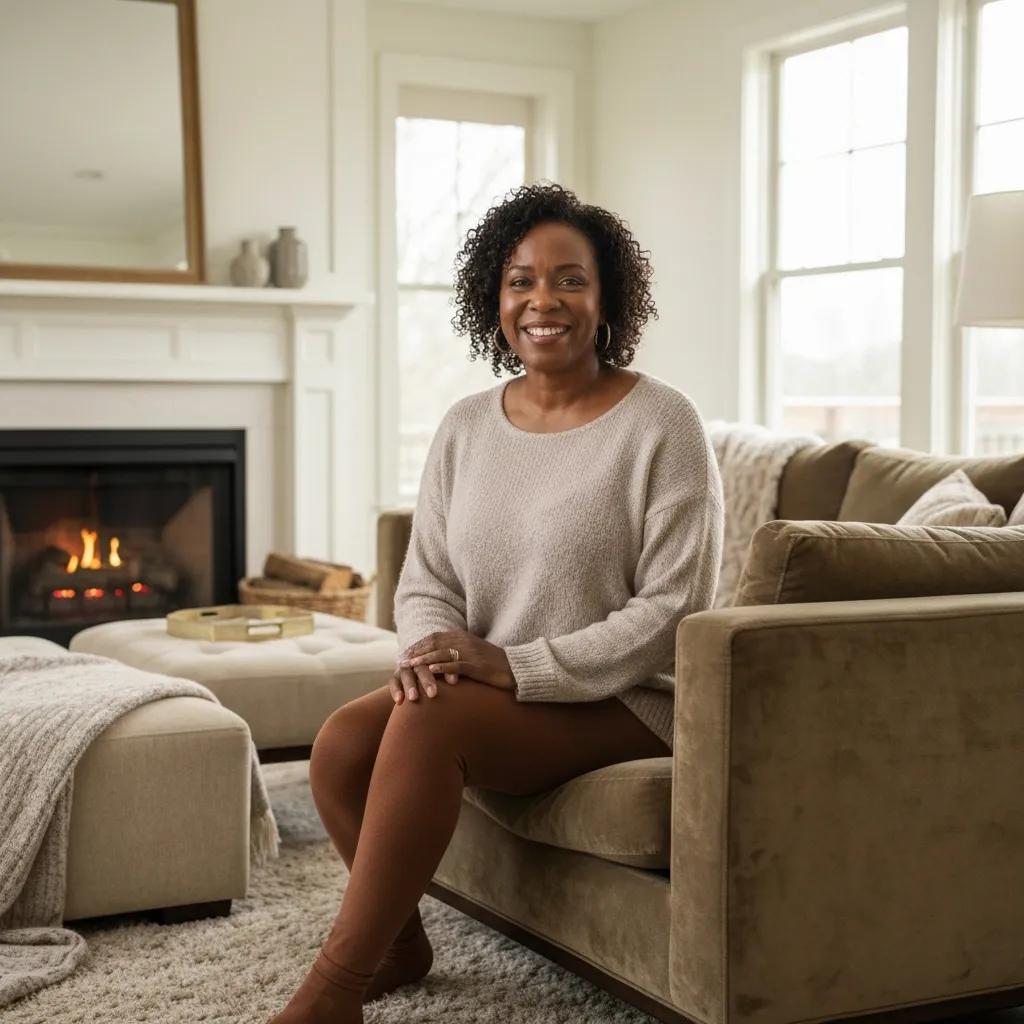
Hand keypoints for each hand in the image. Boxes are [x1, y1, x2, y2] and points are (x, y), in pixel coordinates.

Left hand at [388, 630, 513, 704]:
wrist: (517, 669)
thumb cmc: (493, 664)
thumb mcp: (473, 654)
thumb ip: (456, 652)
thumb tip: (438, 658)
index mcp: (462, 636)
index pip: (435, 637)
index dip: (418, 645)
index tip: (405, 653)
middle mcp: (465, 641)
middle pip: (435, 643)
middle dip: (416, 651)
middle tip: (401, 660)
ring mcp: (471, 653)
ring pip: (442, 653)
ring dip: (424, 659)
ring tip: (409, 665)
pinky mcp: (478, 666)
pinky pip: (457, 665)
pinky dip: (443, 667)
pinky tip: (431, 671)